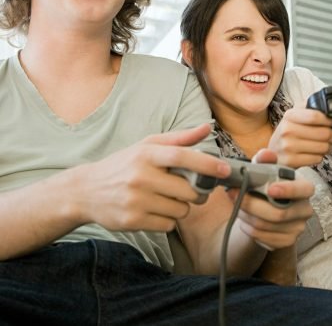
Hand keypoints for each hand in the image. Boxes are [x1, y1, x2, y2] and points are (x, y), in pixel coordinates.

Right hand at [74, 123, 230, 232]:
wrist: (86, 191)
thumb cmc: (124, 165)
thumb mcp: (147, 146)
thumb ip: (180, 138)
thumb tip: (208, 127)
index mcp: (146, 154)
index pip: (182, 157)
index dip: (207, 164)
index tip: (225, 169)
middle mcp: (140, 176)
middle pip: (188, 190)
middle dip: (197, 192)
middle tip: (191, 189)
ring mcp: (135, 200)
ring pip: (181, 210)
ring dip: (181, 206)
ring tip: (166, 198)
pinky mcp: (132, 221)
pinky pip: (168, 224)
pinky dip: (168, 219)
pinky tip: (155, 210)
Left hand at [226, 149, 314, 249]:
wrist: (265, 210)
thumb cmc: (266, 185)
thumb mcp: (264, 170)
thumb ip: (264, 160)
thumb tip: (266, 154)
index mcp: (304, 188)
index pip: (304, 189)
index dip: (288, 190)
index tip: (270, 189)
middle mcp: (305, 209)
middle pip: (279, 213)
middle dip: (251, 204)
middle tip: (232, 194)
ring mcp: (298, 228)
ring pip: (266, 226)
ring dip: (246, 215)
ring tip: (236, 205)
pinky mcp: (287, 241)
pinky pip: (263, 238)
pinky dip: (249, 229)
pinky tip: (244, 220)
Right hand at [268, 108, 331, 167]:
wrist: (273, 150)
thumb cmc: (288, 132)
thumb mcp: (294, 115)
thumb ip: (309, 107)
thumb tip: (327, 105)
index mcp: (289, 116)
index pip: (315, 116)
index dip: (328, 120)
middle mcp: (287, 130)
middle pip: (323, 133)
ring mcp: (288, 147)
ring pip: (323, 147)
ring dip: (329, 147)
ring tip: (326, 146)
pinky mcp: (291, 161)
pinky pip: (317, 159)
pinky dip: (319, 157)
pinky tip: (315, 154)